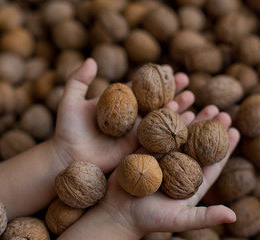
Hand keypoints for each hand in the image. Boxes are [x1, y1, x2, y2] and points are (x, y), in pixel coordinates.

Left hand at [53, 58, 193, 172]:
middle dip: (172, 90)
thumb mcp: (69, 102)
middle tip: (186, 81)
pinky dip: (174, 129)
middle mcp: (131, 117)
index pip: (141, 87)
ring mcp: (136, 133)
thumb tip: (91, 59)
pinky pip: (159, 138)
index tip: (170, 68)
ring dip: (177, 108)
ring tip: (192, 98)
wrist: (68, 159)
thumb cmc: (67, 130)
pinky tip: (188, 121)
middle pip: (155, 101)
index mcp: (119, 103)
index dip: (155, 78)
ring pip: (161, 118)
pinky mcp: (139, 148)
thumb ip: (78, 80)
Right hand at [59, 106, 239, 239]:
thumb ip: (206, 217)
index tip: (235, 130)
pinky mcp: (144, 150)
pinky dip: (163, 118)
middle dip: (208, 126)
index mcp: (190, 181)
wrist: (118, 214)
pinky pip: (156, 131)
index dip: (225, 147)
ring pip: (177, 134)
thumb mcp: (180, 220)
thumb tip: (234, 216)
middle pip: (196, 143)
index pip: (212, 162)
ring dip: (187, 118)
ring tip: (197, 100)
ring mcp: (161, 157)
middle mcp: (177, 167)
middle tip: (218, 110)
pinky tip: (171, 104)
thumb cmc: (149, 220)